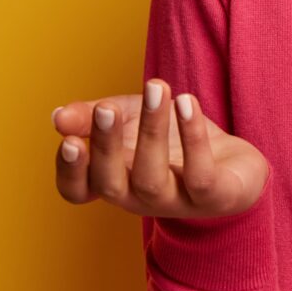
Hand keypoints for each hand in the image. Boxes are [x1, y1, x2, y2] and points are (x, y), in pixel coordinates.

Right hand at [50, 79, 270, 219]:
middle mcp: (138, 198)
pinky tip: (187, 102)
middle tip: (106, 108)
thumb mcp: (129, 119)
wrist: (234, 161)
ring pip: (152, 178)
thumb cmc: (172, 141)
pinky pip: (200, 174)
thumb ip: (92, 115)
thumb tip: (57, 116)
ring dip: (152, 131)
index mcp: (111, 182)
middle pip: (110, 183)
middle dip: (105, 145)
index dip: (70, 170)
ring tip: (157, 88)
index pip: (76, 190)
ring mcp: (175, 202)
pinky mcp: (214, 197)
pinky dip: (193, 136)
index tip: (70, 138)